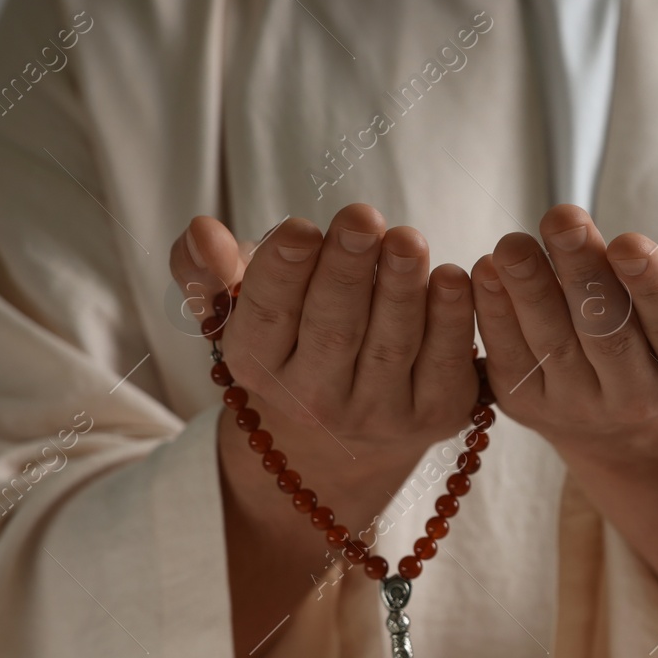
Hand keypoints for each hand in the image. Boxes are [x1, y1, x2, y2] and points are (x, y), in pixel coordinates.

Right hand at [169, 204, 478, 657]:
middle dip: (348, 271)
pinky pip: (444, 364)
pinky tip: (455, 278)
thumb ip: (209, 269)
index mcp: (257, 367)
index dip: (283, 273)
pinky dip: (452, 321)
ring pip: (390, 347)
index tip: (301, 227)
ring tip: (408, 239)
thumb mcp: (239, 307)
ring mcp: (380, 415)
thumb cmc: (291, 341)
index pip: (266, 317)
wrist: (345, 438)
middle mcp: (316, 400)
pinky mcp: (437, 416)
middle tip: (362, 218)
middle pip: (333, 330)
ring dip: (401, 290)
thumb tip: (201, 232)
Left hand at [468, 204, 657, 464]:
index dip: (653, 287)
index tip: (629, 242)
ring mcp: (580, 406)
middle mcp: (639, 400)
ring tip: (515, 244)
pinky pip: (508, 356)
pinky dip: (494, 313)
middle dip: (583, 274)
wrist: (631, 396)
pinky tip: (486, 271)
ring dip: (529, 291)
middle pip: (609, 335)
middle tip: (563, 218)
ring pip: (553, 345)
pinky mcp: (528, 403)